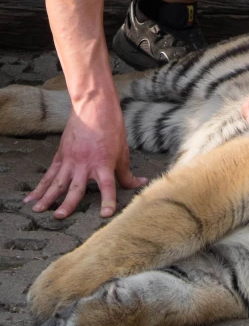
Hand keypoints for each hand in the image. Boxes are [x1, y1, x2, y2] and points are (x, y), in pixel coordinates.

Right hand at [24, 94, 146, 218]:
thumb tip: (139, 183)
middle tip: (59, 216)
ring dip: (47, 197)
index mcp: (103, 164)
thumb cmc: (112, 130)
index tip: (105, 214)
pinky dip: (40, 186)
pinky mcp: (61, 155)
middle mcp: (86, 164)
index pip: (107, 187)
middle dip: (67, 203)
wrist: (94, 108)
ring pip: (58, 182)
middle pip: (76, 188)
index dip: (108, 201)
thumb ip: (126, 173)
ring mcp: (71, 160)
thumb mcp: (123, 152)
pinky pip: (49, 174)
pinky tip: (31, 197)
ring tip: (38, 210)